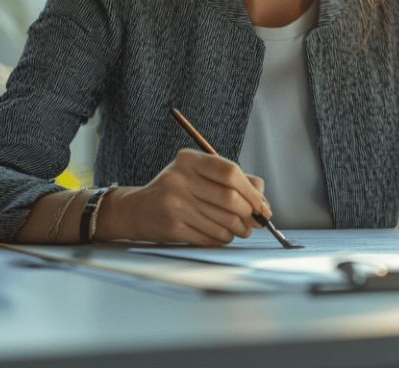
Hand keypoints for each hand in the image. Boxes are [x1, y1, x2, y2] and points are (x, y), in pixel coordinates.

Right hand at [99, 149, 269, 245]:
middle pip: (230, 198)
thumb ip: (230, 179)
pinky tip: (223, 236)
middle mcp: (179, 179)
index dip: (252, 192)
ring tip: (241, 230)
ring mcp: (174, 203)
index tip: (263, 206)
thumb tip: (262, 195)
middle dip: (249, 214)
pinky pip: (210, 236)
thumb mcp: (197, 175)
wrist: (135, 210)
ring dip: (238, 229)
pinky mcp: (172, 226)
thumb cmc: (175, 191)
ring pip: (223, 221)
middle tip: (256, 222)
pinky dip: (223, 238)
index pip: (230, 172)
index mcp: (188, 160)